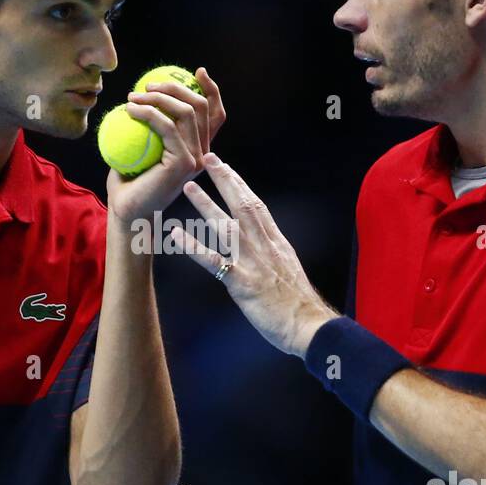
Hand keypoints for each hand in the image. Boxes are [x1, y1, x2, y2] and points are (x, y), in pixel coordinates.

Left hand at [105, 67, 226, 227]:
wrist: (127, 210)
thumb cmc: (129, 179)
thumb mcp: (141, 145)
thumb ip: (151, 123)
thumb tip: (145, 90)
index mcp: (198, 149)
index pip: (214, 115)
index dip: (211, 90)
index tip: (197, 71)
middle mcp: (203, 154)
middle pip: (200, 107)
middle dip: (176, 87)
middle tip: (149, 84)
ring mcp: (196, 159)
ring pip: (186, 112)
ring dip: (158, 97)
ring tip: (134, 96)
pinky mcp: (184, 164)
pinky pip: (167, 128)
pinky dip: (147, 113)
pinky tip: (129, 109)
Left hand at [170, 153, 336, 356]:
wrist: (309, 325)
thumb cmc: (299, 306)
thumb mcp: (289, 271)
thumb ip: (273, 255)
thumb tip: (263, 246)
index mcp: (277, 243)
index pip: (257, 206)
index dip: (240, 184)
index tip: (227, 168)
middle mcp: (265, 246)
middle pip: (243, 205)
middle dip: (225, 180)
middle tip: (208, 158)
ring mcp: (253, 262)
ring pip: (226, 226)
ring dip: (206, 204)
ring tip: (188, 187)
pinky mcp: (242, 282)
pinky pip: (213, 261)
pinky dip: (193, 246)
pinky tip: (176, 234)